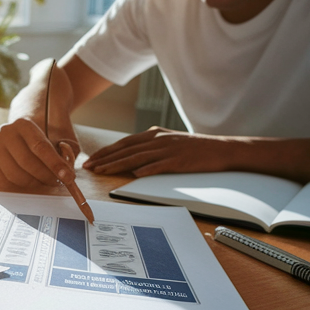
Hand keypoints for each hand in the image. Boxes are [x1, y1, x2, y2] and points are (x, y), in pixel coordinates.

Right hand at [0, 117, 77, 189]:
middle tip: (56, 182)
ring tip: (42, 182)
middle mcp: (5, 132)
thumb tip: (67, 169)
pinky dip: (16, 187)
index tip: (68, 177)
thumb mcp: (59, 137)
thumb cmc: (42, 138)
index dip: (55, 164)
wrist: (19, 133)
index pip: (40, 147)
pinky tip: (27, 182)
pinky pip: (1, 181)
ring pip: (13, 174)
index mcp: (23, 124)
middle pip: (26, 162)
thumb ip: (67, 151)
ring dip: (32, 184)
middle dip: (44, 176)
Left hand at [83, 127, 250, 176]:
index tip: (92, 158)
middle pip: (126, 149)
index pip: (124, 143)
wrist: (221, 149)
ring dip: (117, 165)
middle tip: (89, 166)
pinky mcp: (179, 161)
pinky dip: (146, 170)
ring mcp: (168, 150)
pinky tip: (133, 175)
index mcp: (155, 134)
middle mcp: (158, 139)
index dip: (107, 151)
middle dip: (105, 158)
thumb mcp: (170, 142)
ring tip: (102, 171)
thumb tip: (134, 159)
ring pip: (137, 157)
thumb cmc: (195, 149)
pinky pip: (159, 165)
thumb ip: (152, 146)